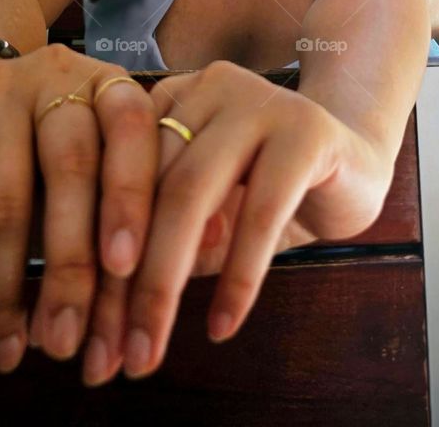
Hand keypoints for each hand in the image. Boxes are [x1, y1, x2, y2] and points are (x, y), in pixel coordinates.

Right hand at [0, 43, 160, 376]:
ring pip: (3, 198)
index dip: (130, 197)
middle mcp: (56, 80)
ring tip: (10, 350)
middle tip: (68, 342)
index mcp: (108, 87)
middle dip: (70, 266)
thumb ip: (126, 217)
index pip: (132, 129)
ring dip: (6, 287)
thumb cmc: (49, 142)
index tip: (127, 270)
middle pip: (70, 169)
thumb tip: (162, 291)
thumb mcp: (93, 157)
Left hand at [86, 59, 393, 381]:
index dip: (92, 256)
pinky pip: (260, 210)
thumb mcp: (207, 219)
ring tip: (150, 348)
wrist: (359, 165)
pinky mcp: (306, 130)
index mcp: (173, 97)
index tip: (80, 329)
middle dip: (123, 277)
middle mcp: (208, 86)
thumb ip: (162, 244)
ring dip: (165, 279)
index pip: (117, 175)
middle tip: (109, 353)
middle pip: (148, 184)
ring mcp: (258, 101)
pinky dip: (238, 275)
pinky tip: (223, 324)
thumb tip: (108, 317)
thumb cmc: (271, 194)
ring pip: (191, 191)